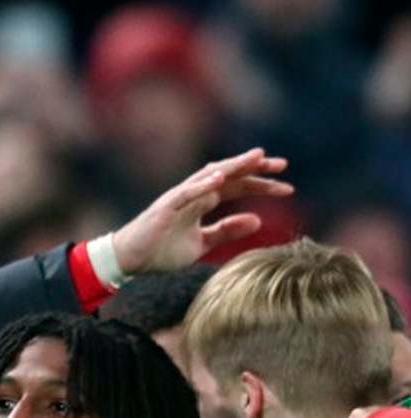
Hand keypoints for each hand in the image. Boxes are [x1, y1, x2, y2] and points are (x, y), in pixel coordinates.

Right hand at [112, 148, 293, 274]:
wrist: (130, 260)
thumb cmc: (161, 251)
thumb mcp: (202, 243)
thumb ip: (226, 231)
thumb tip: (258, 220)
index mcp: (203, 202)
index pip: (237, 186)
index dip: (261, 184)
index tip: (287, 188)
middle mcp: (194, 194)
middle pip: (228, 175)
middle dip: (255, 168)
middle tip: (283, 165)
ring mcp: (179, 198)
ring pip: (210, 176)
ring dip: (233, 166)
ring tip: (257, 157)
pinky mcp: (165, 207)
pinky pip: (186, 192)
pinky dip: (202, 184)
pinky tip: (220, 178)